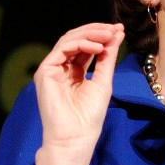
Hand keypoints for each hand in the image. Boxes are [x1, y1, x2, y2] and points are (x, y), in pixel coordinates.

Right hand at [33, 22, 124, 164]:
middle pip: (76, 39)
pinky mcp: (44, 72)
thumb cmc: (89, 116)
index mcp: (73, 72)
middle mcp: (61, 68)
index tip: (119, 30)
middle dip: (96, 31)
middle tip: (115, 28)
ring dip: (91, 35)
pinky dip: (81, 44)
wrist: (76, 136)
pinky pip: (62, 49)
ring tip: (109, 35)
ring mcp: (51, 69)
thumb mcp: (103, 80)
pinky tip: (97, 47)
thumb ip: (107, 57)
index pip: (86, 46)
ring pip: (68, 40)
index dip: (102, 36)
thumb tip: (117, 34)